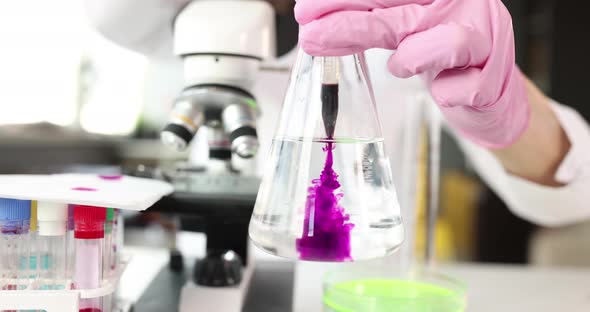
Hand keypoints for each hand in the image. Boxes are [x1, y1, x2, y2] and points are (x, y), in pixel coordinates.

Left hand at [296, 0, 529, 147]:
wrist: (493, 94)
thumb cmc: (445, 58)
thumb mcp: (405, 32)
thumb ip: (370, 25)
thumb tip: (318, 26)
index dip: (344, 0)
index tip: (306, 11)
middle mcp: (463, 5)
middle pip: (402, 12)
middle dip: (349, 24)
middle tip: (310, 35)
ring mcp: (485, 39)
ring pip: (446, 42)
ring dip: (410, 60)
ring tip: (401, 67)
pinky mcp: (494, 77)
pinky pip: (461, 88)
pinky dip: (445, 92)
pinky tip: (443, 90)